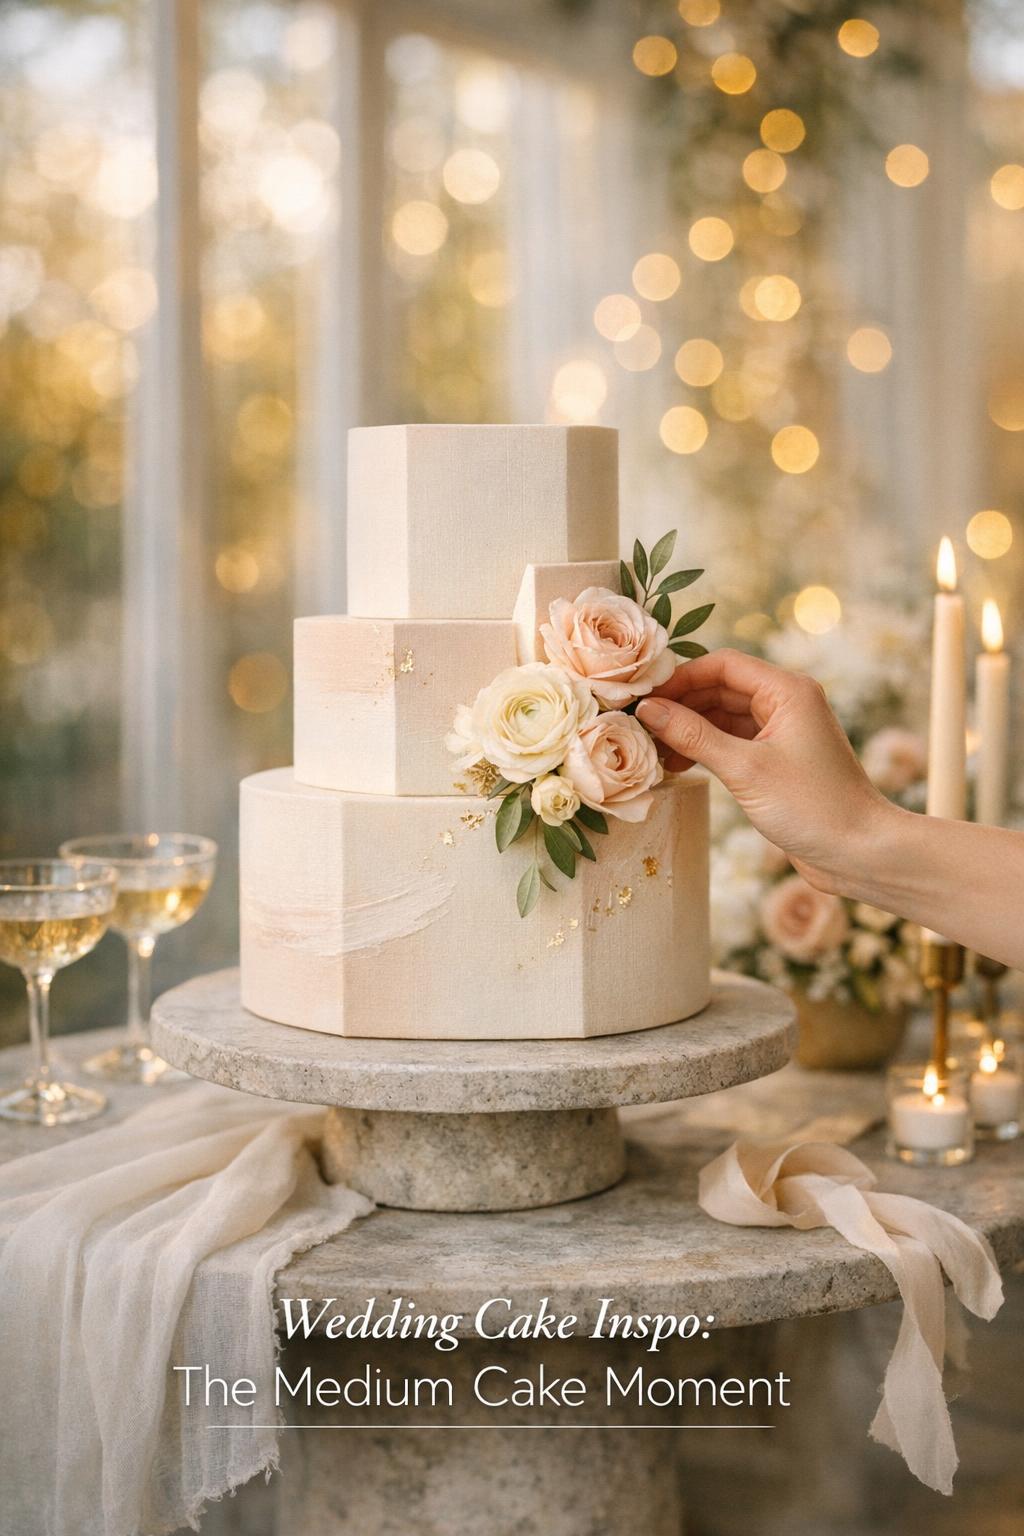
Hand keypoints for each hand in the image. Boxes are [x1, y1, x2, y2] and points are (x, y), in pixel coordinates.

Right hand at [636, 649, 891, 892]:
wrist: (859, 853)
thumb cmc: (813, 807)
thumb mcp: (745, 769)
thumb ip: (694, 736)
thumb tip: (649, 710)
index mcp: (788, 691)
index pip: (723, 665)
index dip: (681, 677)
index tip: (644, 695)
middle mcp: (787, 704)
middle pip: (721, 689)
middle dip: (681, 704)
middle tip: (640, 724)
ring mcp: (782, 732)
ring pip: (724, 717)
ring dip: (690, 730)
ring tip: (653, 749)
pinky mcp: (777, 761)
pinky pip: (732, 742)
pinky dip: (705, 750)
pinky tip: (678, 765)